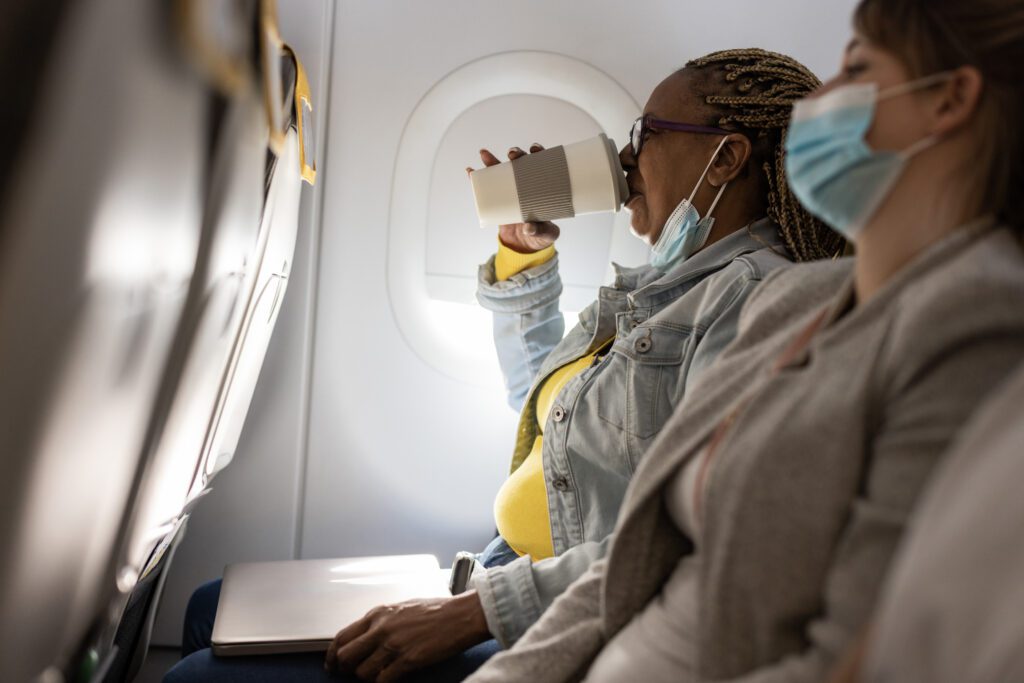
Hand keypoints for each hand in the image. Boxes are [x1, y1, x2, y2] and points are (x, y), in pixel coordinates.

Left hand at [324, 591, 490, 681]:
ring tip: (378, 674)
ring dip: (367, 678)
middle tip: (350, 674)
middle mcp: (381, 629)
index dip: (332, 655)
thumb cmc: (436, 610)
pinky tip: (391, 678)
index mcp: (378, 614)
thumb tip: (365, 638)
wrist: (461, 615)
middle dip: (345, 669)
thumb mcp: (401, 608)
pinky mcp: (407, 660)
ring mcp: (393, 645)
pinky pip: (382, 680)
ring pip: (362, 673)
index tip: (332, 664)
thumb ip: (381, 622)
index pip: (341, 637)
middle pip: (345, 657)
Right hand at [466, 144, 560, 252]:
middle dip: (516, 154)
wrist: (524, 246)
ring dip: (492, 161)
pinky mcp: (498, 199)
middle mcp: (527, 185)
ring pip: (501, 171)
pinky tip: (470, 171)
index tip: (534, 149)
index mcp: (543, 187)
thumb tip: (528, 227)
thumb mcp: (546, 234)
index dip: (539, 153)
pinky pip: (486, 186)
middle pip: (521, 164)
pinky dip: (477, 177)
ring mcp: (511, 191)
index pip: (542, 165)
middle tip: (512, 154)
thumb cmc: (541, 236)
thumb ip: (540, 231)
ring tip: (484, 154)